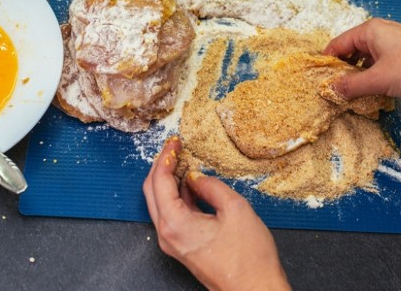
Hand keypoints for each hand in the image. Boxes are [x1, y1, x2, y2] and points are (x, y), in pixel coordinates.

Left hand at [142, 137, 289, 290]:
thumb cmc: (249, 257)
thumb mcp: (235, 209)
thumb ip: (212, 186)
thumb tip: (196, 176)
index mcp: (175, 224)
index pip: (159, 181)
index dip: (165, 157)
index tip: (174, 142)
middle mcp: (167, 235)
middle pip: (151, 192)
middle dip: (161, 166)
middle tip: (174, 149)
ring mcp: (173, 243)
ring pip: (160, 204)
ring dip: (168, 181)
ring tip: (184, 162)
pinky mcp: (182, 247)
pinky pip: (172, 216)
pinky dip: (177, 196)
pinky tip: (191, 184)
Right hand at [324, 18, 400, 154]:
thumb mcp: (379, 80)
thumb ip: (352, 85)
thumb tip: (332, 89)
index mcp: (370, 31)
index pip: (337, 45)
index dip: (327, 63)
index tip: (317, 82)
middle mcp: (381, 34)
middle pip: (352, 52)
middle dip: (343, 72)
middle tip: (333, 93)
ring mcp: (396, 45)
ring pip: (368, 62)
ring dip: (361, 78)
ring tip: (352, 98)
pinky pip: (383, 67)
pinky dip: (376, 80)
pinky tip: (375, 95)